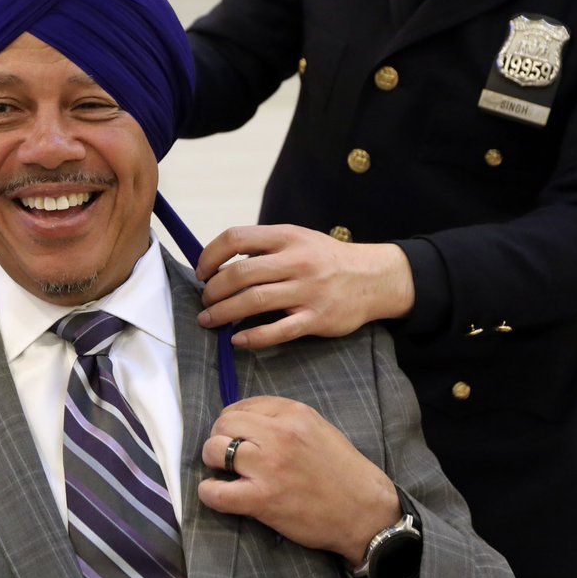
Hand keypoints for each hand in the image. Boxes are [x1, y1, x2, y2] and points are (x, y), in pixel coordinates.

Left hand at [195, 224, 414, 348]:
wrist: (373, 277)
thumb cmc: (327, 259)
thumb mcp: (298, 239)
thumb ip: (265, 247)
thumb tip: (219, 264)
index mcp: (287, 236)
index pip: (236, 238)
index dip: (211, 255)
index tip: (202, 272)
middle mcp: (296, 261)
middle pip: (240, 273)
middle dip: (213, 290)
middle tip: (205, 301)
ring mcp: (307, 290)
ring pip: (253, 301)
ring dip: (223, 313)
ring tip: (209, 320)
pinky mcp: (317, 318)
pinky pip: (278, 331)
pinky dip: (252, 337)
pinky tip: (237, 341)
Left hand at [197, 396, 400, 563]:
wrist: (364, 511)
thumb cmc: (343, 471)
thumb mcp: (318, 428)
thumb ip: (285, 419)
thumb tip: (247, 421)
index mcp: (294, 414)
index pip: (244, 405)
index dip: (234, 420)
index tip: (236, 434)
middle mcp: (279, 434)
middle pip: (224, 423)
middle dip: (219, 436)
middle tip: (225, 453)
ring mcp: (269, 467)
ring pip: (214, 449)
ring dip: (211, 460)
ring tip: (222, 471)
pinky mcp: (262, 499)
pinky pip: (216, 492)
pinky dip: (209, 493)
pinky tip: (217, 493)